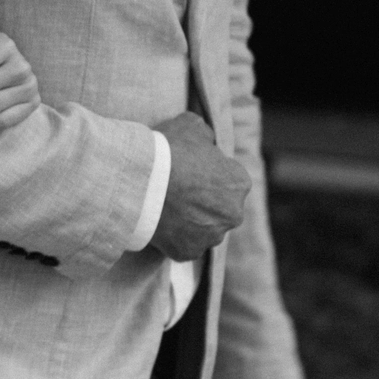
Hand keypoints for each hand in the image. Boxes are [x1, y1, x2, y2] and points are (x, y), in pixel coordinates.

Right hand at [151, 112, 249, 260]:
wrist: (140, 182)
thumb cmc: (168, 150)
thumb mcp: (191, 126)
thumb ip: (205, 136)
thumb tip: (206, 142)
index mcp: (239, 183)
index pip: (228, 178)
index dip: (208, 173)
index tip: (189, 169)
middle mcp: (232, 214)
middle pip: (218, 207)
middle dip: (202, 201)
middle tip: (176, 189)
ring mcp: (210, 237)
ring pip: (202, 229)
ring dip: (189, 220)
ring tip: (164, 206)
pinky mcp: (187, 252)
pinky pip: (182, 245)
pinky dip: (173, 237)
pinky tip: (159, 222)